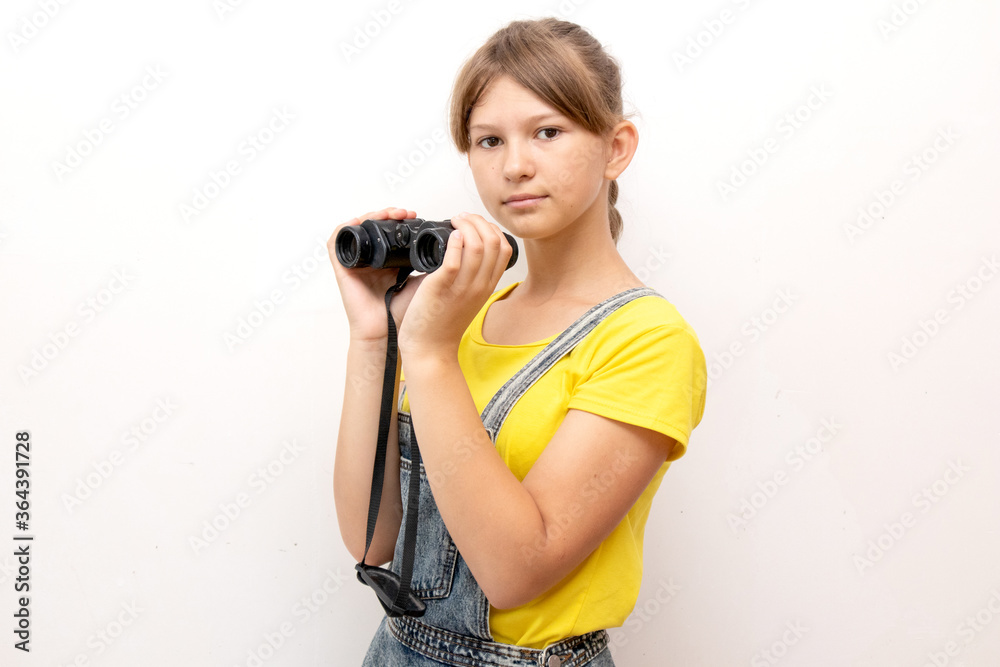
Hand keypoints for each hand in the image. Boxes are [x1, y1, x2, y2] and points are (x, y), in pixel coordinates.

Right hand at [327, 207, 428, 341]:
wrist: (386, 333)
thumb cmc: (402, 313)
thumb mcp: (423, 282)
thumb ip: (433, 266)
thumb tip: (453, 245)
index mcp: (388, 260)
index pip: (391, 231)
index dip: (401, 219)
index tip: (418, 216)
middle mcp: (370, 258)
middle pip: (374, 225)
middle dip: (390, 214)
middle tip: (406, 213)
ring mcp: (355, 262)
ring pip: (359, 227)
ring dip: (373, 215)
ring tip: (391, 214)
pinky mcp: (342, 267)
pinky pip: (337, 241)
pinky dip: (347, 226)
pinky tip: (362, 221)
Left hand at [397, 213, 514, 358]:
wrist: (430, 348)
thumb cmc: (443, 323)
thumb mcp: (467, 297)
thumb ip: (470, 276)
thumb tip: (463, 250)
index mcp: (486, 285)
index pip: (503, 248)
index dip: (491, 228)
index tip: (473, 223)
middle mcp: (479, 285)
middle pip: (494, 242)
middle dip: (478, 222)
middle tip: (461, 218)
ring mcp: (463, 287)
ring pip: (477, 246)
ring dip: (466, 226)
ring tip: (454, 221)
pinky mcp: (442, 288)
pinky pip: (455, 261)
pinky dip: (454, 243)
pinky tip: (449, 235)